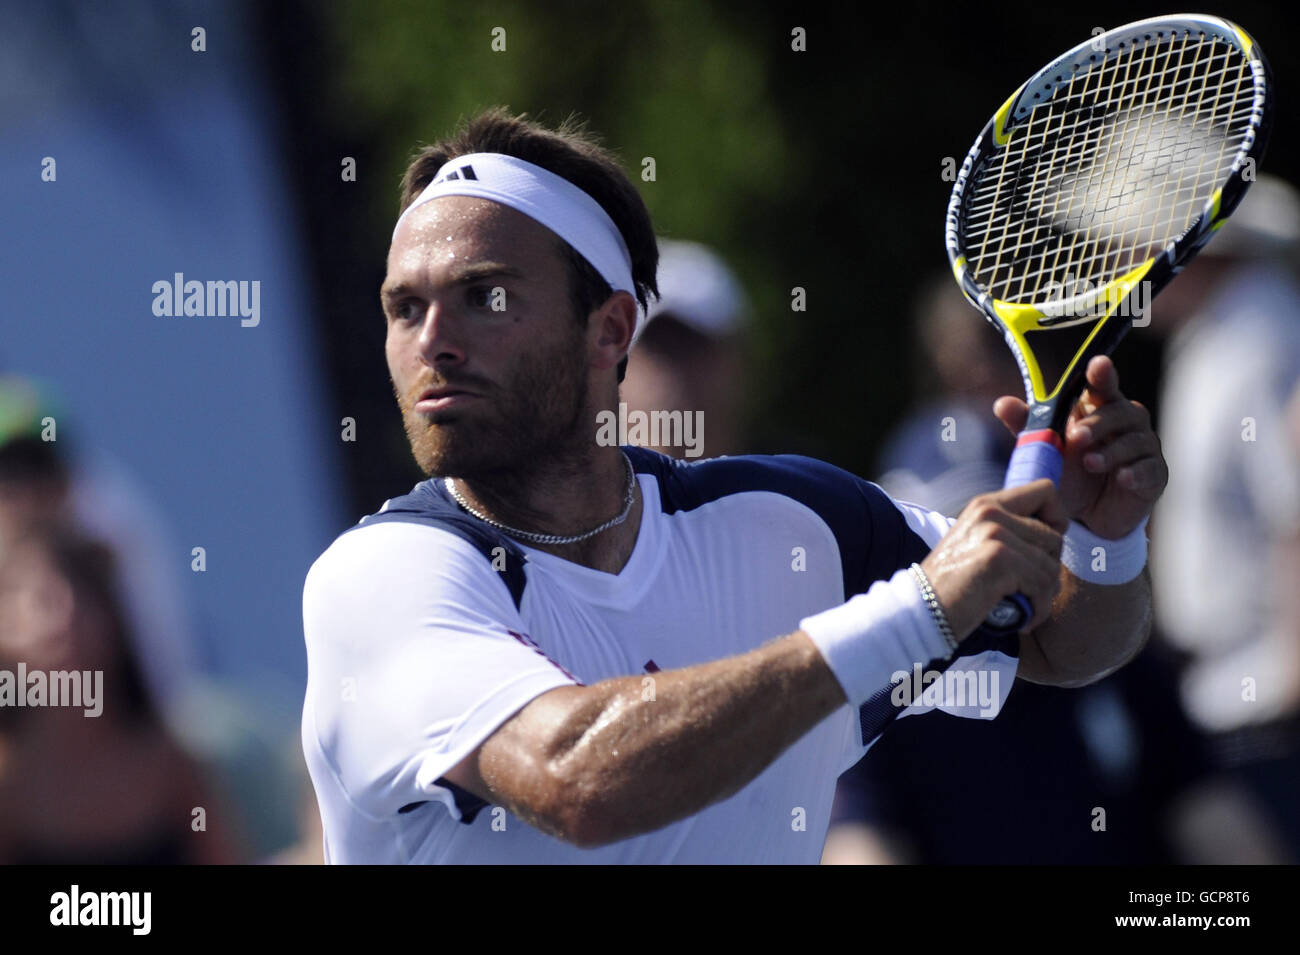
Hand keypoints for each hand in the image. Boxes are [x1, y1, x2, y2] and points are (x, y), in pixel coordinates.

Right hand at [922, 479, 1068, 638]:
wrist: (921, 610)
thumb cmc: (953, 585)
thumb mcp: (976, 543)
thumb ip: (1008, 530)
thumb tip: (1056, 532)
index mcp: (986, 504)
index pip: (1046, 491)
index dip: (1055, 520)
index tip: (1041, 548)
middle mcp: (990, 511)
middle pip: (1055, 537)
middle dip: (1047, 568)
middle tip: (1025, 588)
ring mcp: (994, 533)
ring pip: (1051, 566)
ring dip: (1042, 594)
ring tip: (1022, 606)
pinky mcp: (999, 559)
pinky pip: (1043, 585)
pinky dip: (1038, 608)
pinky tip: (1021, 617)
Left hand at [994, 355, 1167, 538]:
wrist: (1086, 516)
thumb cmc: (1068, 473)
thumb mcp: (1044, 451)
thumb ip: (1026, 427)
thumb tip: (1001, 403)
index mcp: (1100, 409)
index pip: (1104, 386)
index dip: (1102, 375)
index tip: (1098, 364)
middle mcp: (1127, 423)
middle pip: (1121, 411)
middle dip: (1097, 423)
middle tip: (1075, 436)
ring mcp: (1144, 448)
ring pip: (1136, 440)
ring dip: (1111, 451)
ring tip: (1089, 463)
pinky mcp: (1154, 475)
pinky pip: (1151, 469)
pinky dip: (1136, 472)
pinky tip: (1123, 478)